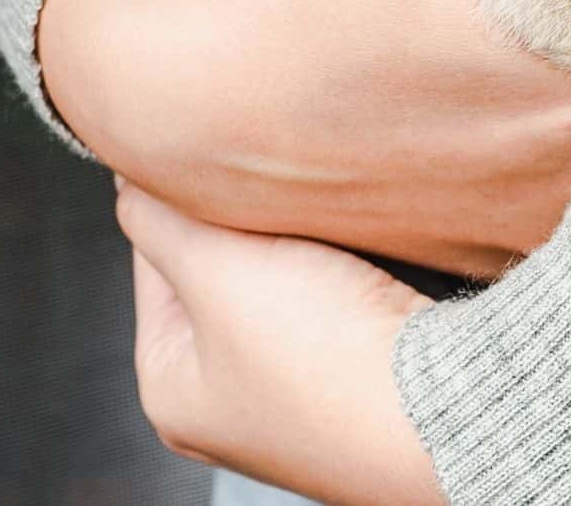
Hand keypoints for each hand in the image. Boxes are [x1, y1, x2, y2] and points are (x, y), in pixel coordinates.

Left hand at [116, 180, 444, 504]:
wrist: (440, 406)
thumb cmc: (325, 362)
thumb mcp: (219, 271)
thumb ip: (162, 217)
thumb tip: (130, 172)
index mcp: (171, 388)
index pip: (154, 262)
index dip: (184, 203)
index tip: (218, 164)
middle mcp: (230, 399)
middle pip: (221, 272)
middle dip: (249, 225)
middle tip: (276, 192)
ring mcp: (298, 392)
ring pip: (286, 280)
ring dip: (303, 244)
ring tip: (323, 225)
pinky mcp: (361, 377)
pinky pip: (340, 300)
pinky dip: (348, 269)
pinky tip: (362, 253)